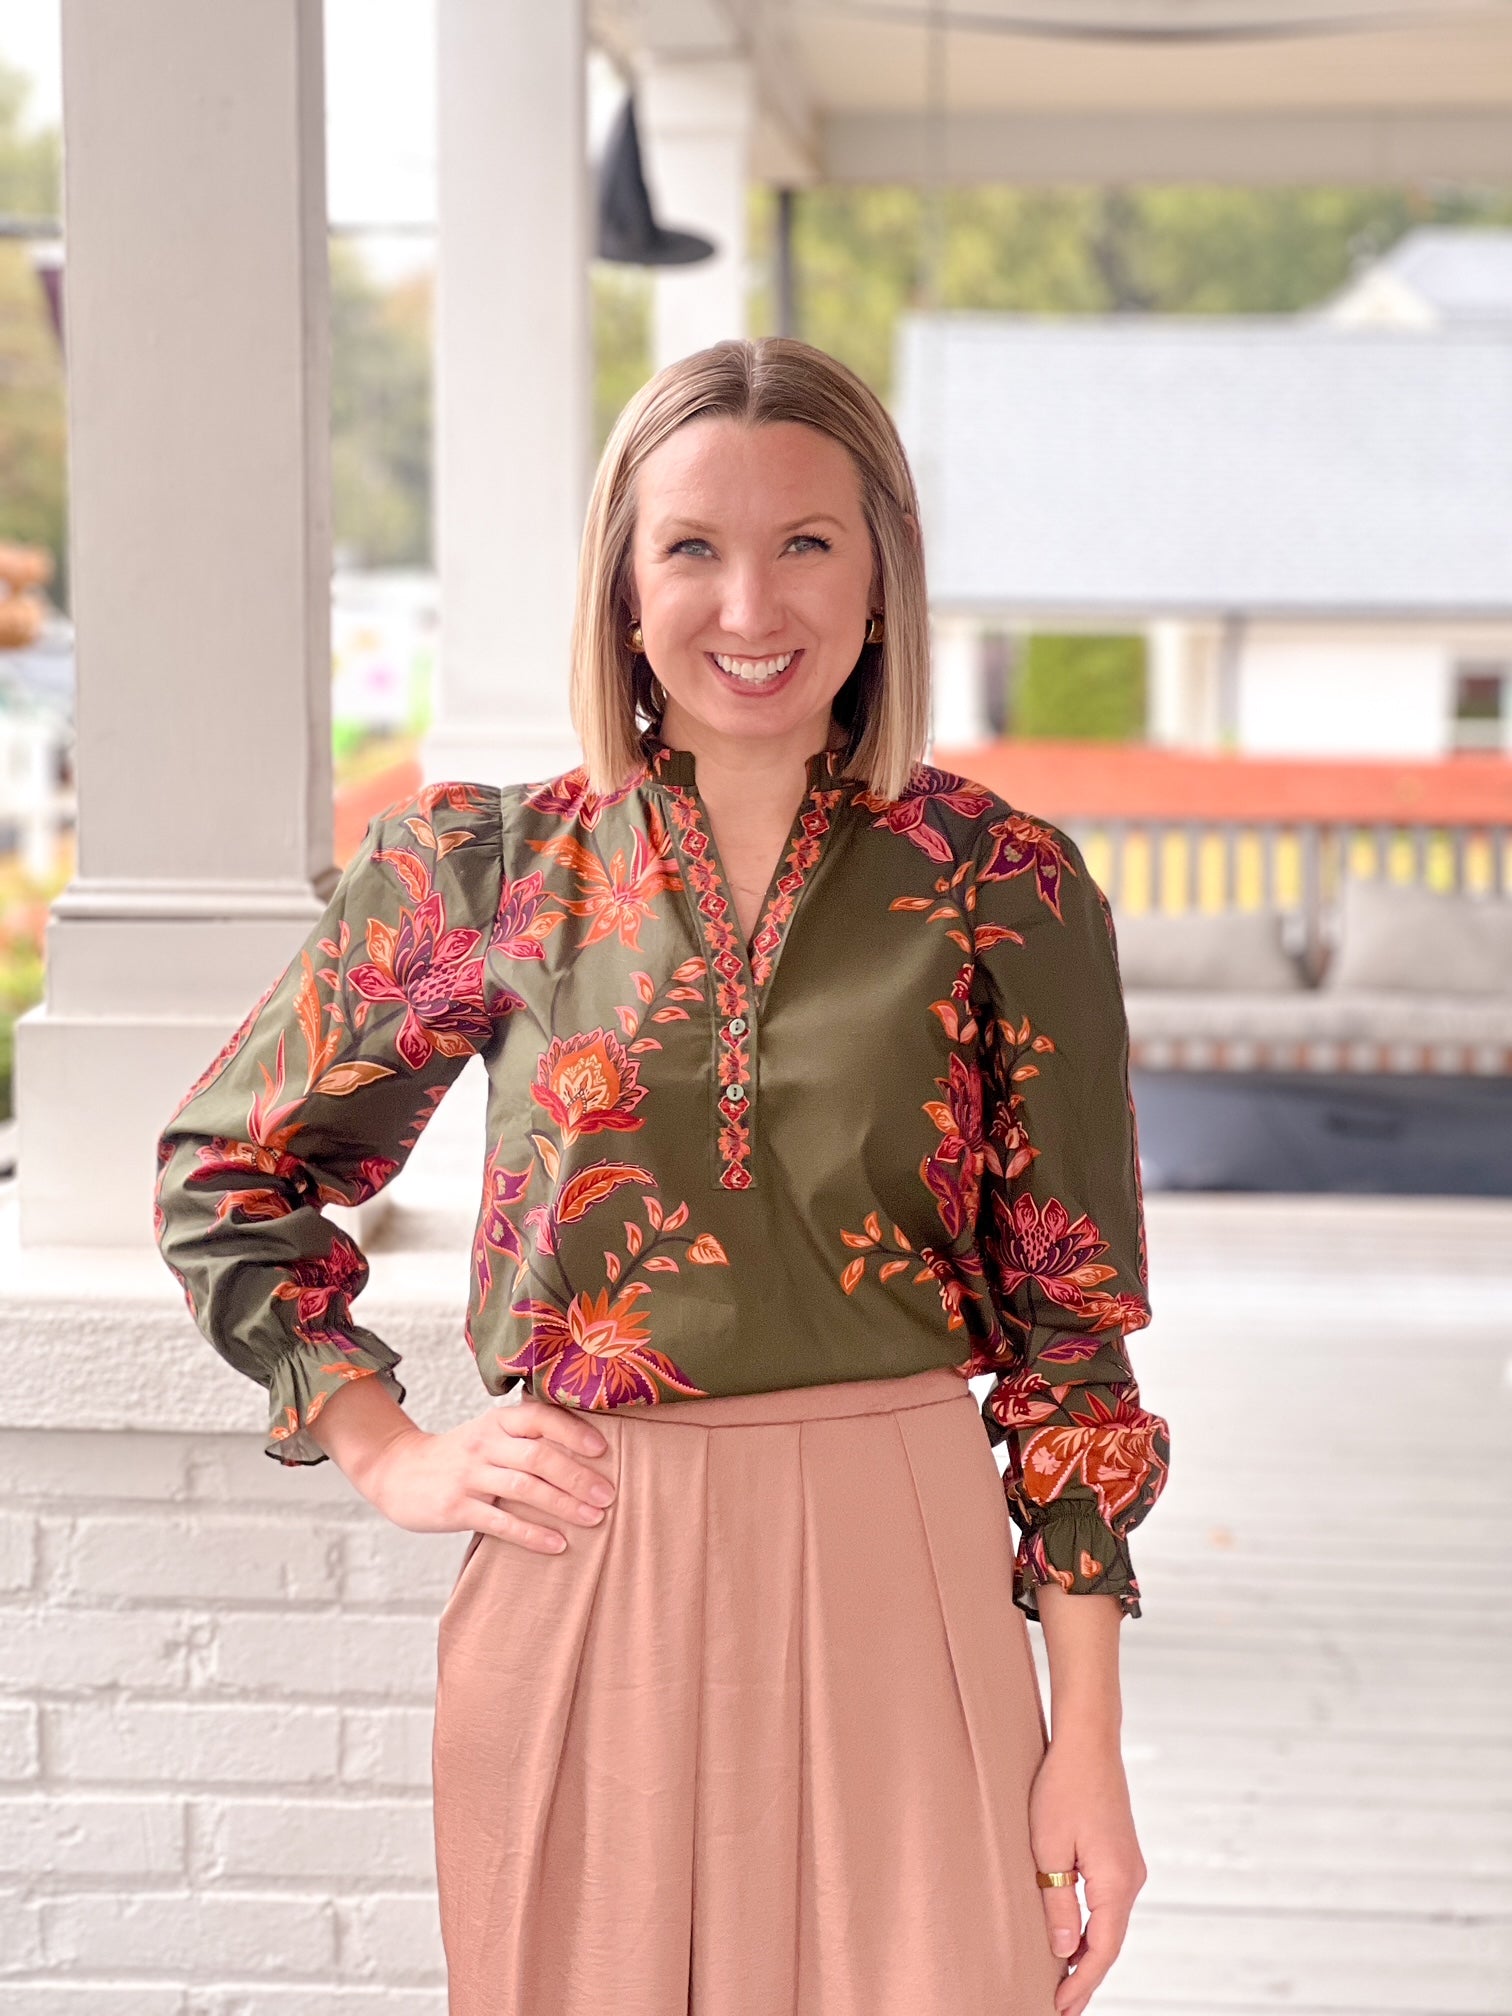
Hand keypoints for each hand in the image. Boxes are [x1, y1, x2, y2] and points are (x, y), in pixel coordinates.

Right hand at [358, 1395, 616, 1552]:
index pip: (540, 1418)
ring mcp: (469, 1476)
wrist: (397, 1471)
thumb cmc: (459, 1455)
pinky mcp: (457, 1508)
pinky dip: (532, 1534)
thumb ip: (527, 1437)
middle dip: (578, 1476)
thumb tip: (587, 1452)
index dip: (574, 1432)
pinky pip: (501, 1522)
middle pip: (539, 1456)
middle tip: (609, 1496)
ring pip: (525, 1488)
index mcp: (498, 1422)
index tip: (603, 1450)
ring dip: (564, 1504)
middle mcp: (485, 1444)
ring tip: (595, 1519)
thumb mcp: (489, 1434)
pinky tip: (557, 1544)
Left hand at [1029, 1731, 1145, 2014]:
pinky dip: (1094, 1925)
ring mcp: (1130, 1866)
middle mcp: (1131, 1879)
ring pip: (1110, 1923)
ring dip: (1090, 1950)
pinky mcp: (1122, 1853)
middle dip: (1086, 1975)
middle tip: (1062, 2005)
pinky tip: (1075, 1933)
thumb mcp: (1048, 1848)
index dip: (1081, 1983)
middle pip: (1110, 1942)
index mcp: (1115, 1883)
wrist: (1088, 1741)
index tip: (1060, 2008)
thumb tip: (1062, 1950)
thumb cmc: (1062, 1788)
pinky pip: (1110, 1902)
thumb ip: (1056, 1901)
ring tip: (1064, 1978)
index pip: (1100, 1951)